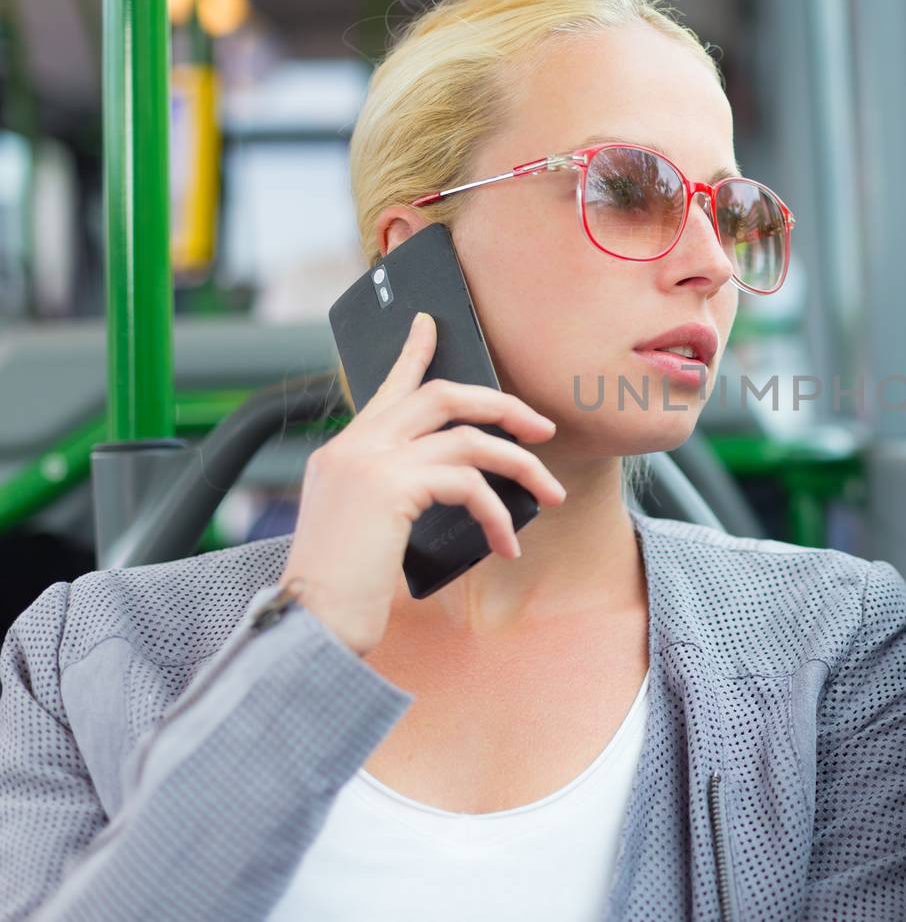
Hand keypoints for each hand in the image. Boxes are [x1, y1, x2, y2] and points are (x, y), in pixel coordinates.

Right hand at [279, 311, 564, 653]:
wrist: (310, 625)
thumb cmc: (342, 592)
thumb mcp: (367, 530)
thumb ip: (396, 494)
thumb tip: (458, 483)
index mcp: (342, 453)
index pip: (386, 387)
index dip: (414, 352)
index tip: (433, 325)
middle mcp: (353, 447)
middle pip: (442, 395)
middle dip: (502, 406)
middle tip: (541, 429)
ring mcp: (369, 462)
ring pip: (469, 437)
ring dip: (520, 464)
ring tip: (549, 493)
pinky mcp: (391, 487)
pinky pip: (469, 483)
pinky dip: (498, 512)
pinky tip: (506, 544)